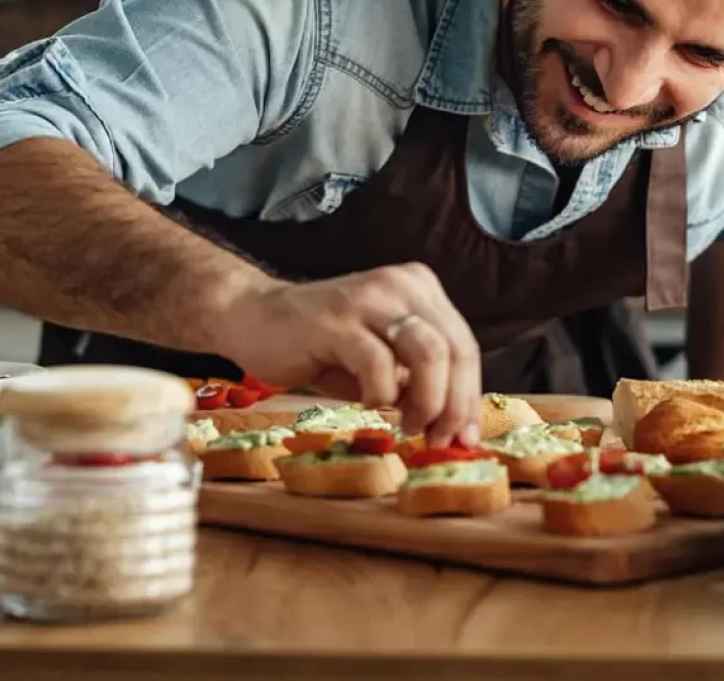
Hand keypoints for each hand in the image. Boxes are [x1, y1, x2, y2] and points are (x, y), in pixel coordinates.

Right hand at [218, 262, 481, 446]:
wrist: (254, 318)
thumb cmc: (322, 346)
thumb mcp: (381, 360)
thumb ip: (417, 380)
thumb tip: (455, 425)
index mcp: (418, 287)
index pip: (463, 343)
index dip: (470, 395)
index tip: (465, 436)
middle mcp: (399, 284)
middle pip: (455, 348)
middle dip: (455, 404)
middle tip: (438, 439)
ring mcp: (368, 298)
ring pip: (429, 352)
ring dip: (428, 401)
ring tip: (408, 426)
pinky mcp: (336, 320)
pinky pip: (379, 364)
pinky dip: (383, 396)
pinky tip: (369, 405)